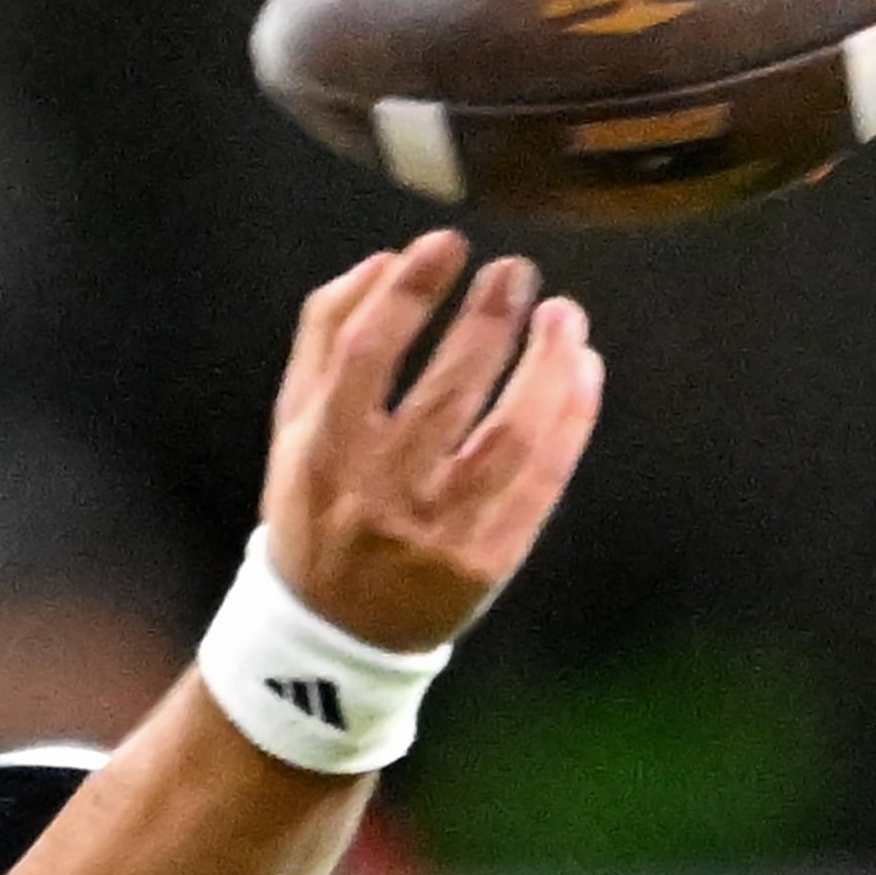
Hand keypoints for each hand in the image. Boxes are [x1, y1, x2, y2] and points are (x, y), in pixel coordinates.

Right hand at [260, 231, 604, 651]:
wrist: (332, 631)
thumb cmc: (317, 507)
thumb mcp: (293, 425)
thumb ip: (323, 338)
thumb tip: (382, 261)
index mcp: (323, 451)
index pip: (368, 351)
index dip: (411, 289)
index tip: (447, 244)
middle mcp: (379, 491)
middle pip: (448, 388)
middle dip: (489, 318)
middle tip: (516, 273)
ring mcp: (437, 530)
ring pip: (509, 434)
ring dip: (545, 364)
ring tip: (562, 314)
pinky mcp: (486, 561)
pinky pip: (542, 479)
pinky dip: (570, 417)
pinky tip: (582, 368)